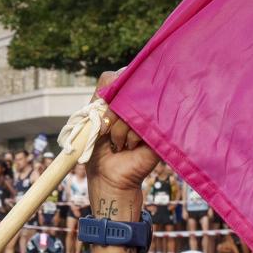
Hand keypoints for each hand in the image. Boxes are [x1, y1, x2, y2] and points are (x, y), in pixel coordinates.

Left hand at [86, 72, 158, 209]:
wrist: (108, 176)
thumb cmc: (99, 148)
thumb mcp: (93, 118)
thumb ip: (102, 94)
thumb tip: (117, 76)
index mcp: (123, 98)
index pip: (119, 76)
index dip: (111, 89)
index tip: (104, 107)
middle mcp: (138, 104)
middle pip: (126, 90)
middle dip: (111, 112)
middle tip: (105, 128)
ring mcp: (150, 117)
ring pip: (133, 108)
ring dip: (119, 129)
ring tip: (118, 143)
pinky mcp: (159, 131)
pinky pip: (145, 123)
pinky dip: (131, 137)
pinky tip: (130, 147)